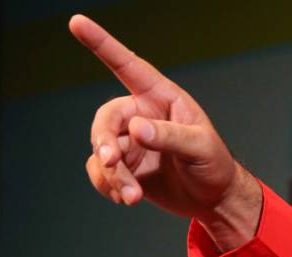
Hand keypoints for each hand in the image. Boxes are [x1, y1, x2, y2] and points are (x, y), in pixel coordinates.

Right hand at [70, 14, 259, 249]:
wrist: (214, 199)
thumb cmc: (215, 165)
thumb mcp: (202, 148)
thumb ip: (170, 136)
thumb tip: (135, 129)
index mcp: (161, 99)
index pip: (127, 66)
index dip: (102, 44)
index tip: (76, 22)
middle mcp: (141, 116)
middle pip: (106, 119)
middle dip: (104, 142)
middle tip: (111, 162)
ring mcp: (130, 142)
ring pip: (101, 151)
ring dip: (112, 174)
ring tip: (132, 196)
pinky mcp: (124, 167)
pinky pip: (101, 172)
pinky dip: (109, 186)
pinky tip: (127, 198)